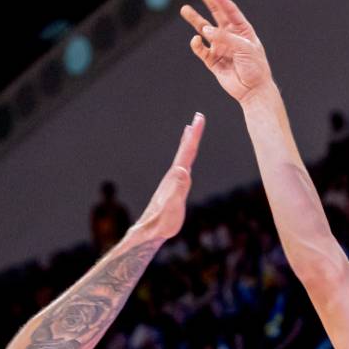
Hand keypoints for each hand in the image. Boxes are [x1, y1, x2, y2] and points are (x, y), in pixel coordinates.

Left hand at [129, 113, 203, 241]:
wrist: (149, 232)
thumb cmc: (161, 223)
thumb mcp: (172, 207)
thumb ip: (177, 190)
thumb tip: (183, 170)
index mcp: (176, 177)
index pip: (187, 152)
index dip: (194, 135)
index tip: (199, 118)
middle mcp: (173, 176)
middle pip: (184, 151)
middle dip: (192, 133)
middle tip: (198, 116)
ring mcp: (172, 182)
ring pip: (182, 157)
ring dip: (187, 143)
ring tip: (190, 131)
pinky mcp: (173, 189)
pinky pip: (181, 167)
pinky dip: (184, 158)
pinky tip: (184, 160)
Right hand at [182, 0, 271, 101]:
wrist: (253, 90)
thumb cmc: (255, 67)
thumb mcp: (244, 49)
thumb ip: (225, 38)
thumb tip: (204, 31)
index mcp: (242, 30)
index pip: (230, 10)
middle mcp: (230, 36)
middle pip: (216, 14)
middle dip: (207, 0)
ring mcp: (220, 47)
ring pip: (205, 30)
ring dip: (195, 19)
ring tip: (185, 9)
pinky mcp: (213, 61)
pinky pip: (202, 50)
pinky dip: (197, 45)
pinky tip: (196, 40)